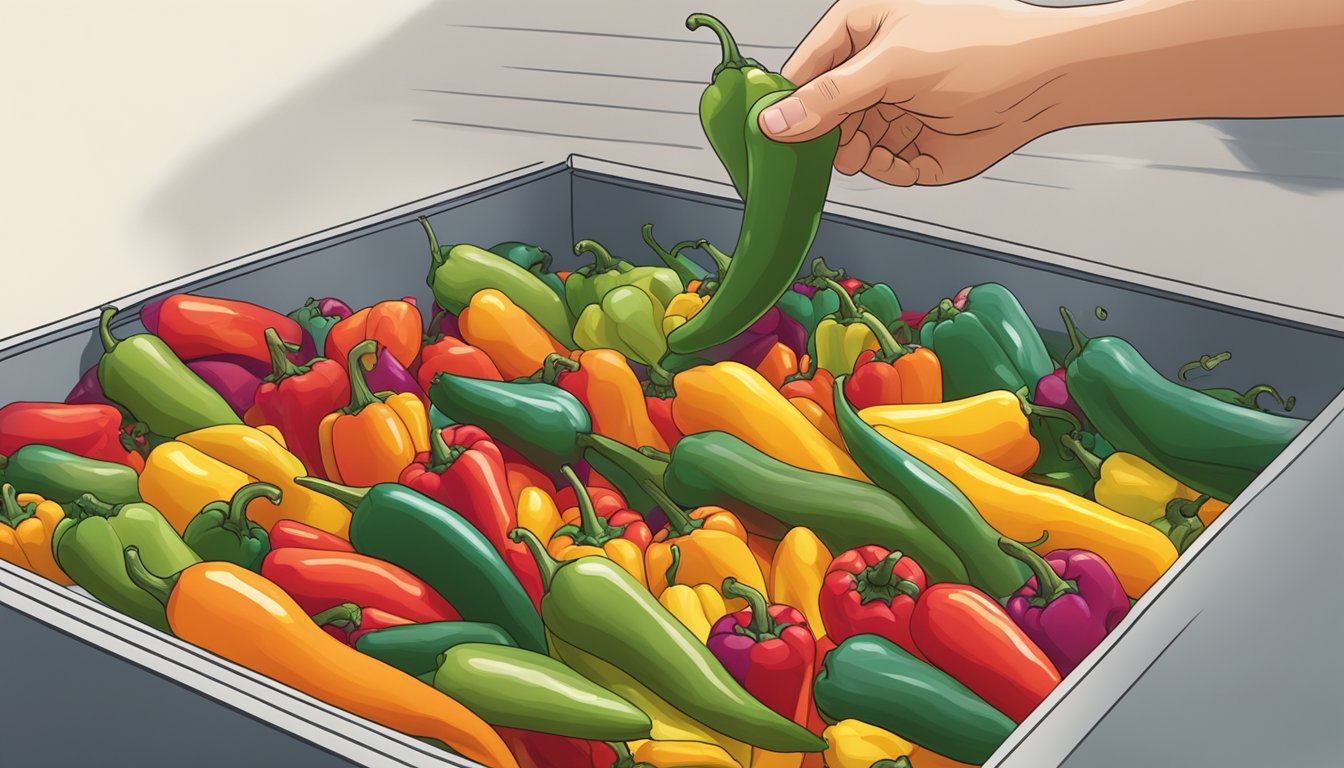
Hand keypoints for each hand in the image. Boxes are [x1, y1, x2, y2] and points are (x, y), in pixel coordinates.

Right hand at [760, 0, 1077, 185]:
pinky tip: (901, 159)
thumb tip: (775, 121)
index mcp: (859, 29)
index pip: (803, 70)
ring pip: (848, 146)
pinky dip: (886, 169)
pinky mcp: (912, 144)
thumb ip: (830, 97)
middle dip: (826, 137)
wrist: (1044, 81)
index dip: (786, 103)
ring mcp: (891, 108)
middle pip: (821, 115)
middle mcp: (872, 69)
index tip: (769, 135)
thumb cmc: (983, 47)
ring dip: (857, 156)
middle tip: (832, 148)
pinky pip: (880, 167)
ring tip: (871, 153)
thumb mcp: (893, 65)